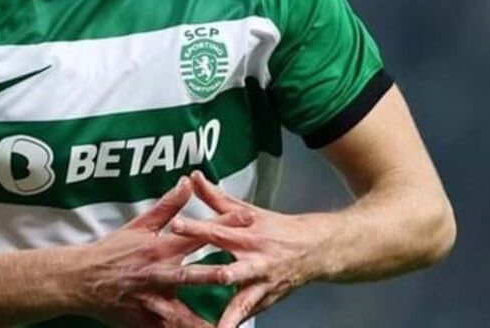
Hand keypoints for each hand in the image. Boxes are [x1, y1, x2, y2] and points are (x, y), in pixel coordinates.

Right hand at [78, 175, 254, 327]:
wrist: (81, 280)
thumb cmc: (112, 251)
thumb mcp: (140, 225)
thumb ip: (168, 205)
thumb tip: (188, 182)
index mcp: (158, 249)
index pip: (195, 233)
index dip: (221, 225)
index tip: (247, 218)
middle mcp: (156, 275)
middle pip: (189, 275)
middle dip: (213, 275)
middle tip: (235, 273)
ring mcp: (151, 302)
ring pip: (180, 314)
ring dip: (200, 321)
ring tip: (222, 326)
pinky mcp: (145, 322)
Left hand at [167, 171, 319, 327]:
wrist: (314, 249)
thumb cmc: (275, 228)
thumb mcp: (247, 211)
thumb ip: (216, 197)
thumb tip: (193, 176)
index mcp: (247, 236)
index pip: (217, 230)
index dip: (196, 227)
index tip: (175, 224)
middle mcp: (254, 262)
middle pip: (228, 269)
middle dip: (208, 274)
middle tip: (187, 277)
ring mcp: (261, 285)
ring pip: (242, 302)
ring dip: (228, 315)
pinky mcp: (265, 301)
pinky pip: (248, 316)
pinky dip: (234, 324)